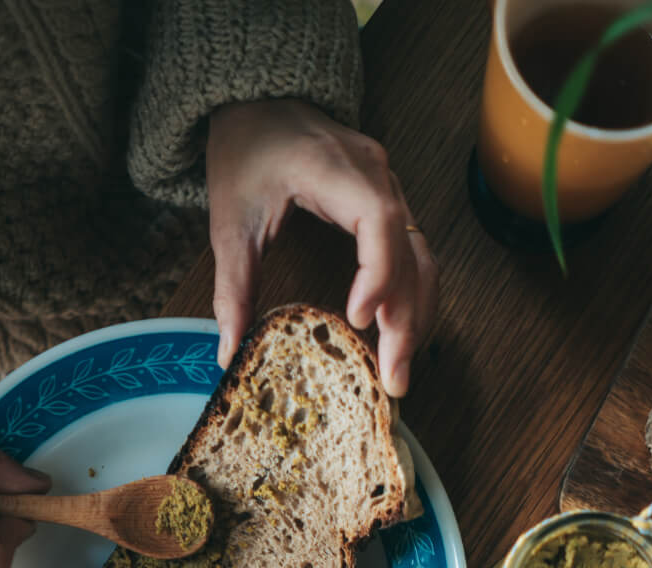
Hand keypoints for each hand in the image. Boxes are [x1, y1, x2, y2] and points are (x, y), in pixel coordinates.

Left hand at [206, 98, 436, 397]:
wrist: (261, 104)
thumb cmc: (247, 152)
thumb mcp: (230, 220)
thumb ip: (233, 286)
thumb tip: (230, 352)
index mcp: (336, 169)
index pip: (378, 222)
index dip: (377, 274)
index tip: (360, 320)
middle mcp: (377, 176)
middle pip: (410, 254)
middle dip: (405, 322)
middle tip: (393, 380)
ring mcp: (390, 190)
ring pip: (422, 260)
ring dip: (416, 318)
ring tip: (399, 373)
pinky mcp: (391, 205)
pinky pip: (414, 256)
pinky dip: (411, 299)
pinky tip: (400, 337)